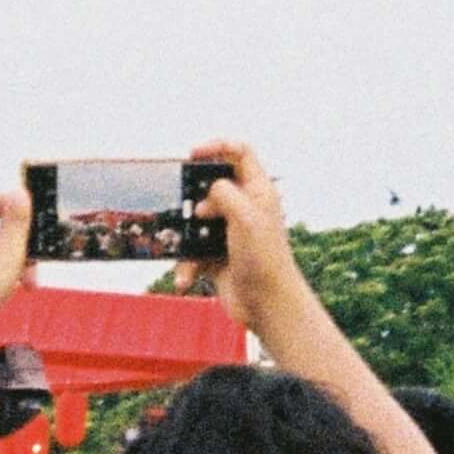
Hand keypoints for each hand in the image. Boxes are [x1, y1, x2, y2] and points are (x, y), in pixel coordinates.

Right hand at [192, 139, 298, 301]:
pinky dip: (186, 264)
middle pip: (211, 188)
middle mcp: (244, 209)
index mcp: (258, 192)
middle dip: (194, 200)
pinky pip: (192, 252)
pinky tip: (187, 278)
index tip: (191, 155)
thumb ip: (225, 193)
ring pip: (197, 222)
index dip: (216, 147)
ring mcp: (229, 233)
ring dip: (187, 239)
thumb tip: (209, 189)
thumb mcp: (246, 217)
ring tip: (189, 251)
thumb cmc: (266, 262)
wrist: (267, 306)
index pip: (239, 154)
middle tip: (190, 211)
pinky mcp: (216, 256)